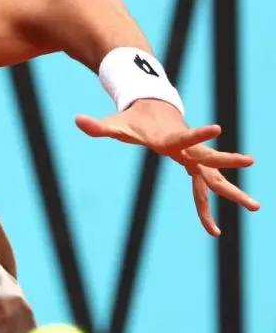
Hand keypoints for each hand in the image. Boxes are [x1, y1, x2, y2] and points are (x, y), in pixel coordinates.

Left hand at [75, 99, 259, 236]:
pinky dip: (213, 202)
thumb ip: (97, 126)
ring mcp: (194, 157)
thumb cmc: (133, 120)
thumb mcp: (115, 124)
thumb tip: (77, 120)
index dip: (198, 134)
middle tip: (251, 160)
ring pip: (215, 179)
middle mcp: (187, 149)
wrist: (154, 109)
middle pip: (209, 159)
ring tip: (257, 208)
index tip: (218, 128)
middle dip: (228, 162)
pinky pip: (206, 187)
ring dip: (233, 193)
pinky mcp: (195, 164)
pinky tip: (220, 223)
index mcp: (170, 138)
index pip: (185, 137)